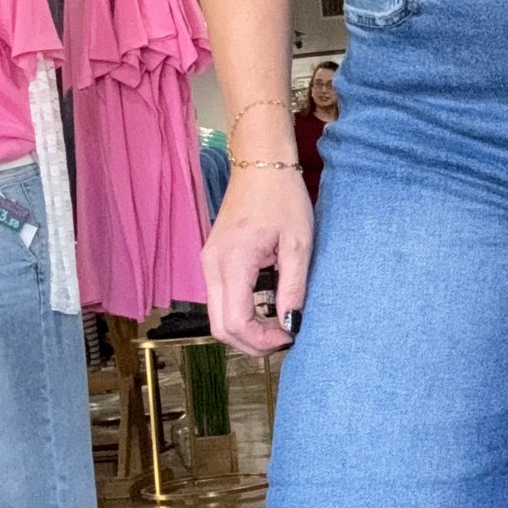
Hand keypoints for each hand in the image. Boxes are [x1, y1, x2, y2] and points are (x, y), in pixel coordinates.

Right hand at [202, 135, 313, 354]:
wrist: (261, 163)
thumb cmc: (282, 198)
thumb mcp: (298, 245)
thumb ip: (293, 288)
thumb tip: (290, 325)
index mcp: (232, 262)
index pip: (235, 322)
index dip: (261, 340)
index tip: (289, 336)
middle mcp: (212, 266)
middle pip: (220, 327)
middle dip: (251, 343)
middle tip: (283, 339)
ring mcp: (209, 263)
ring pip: (218, 316)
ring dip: (246, 330)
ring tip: (278, 327)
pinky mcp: (213, 260)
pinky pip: (220, 299)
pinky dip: (241, 314)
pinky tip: (266, 311)